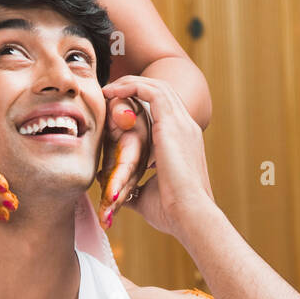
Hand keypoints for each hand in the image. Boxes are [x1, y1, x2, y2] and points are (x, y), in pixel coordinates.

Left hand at [102, 76, 213, 239]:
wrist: (191, 214)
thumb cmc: (173, 213)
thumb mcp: (147, 197)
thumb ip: (133, 189)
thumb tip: (118, 193)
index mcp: (184, 143)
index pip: (165, 113)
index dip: (142, 107)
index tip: (119, 111)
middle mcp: (186, 128)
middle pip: (162, 93)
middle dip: (135, 88)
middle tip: (111, 93)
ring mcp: (181, 123)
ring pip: (156, 86)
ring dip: (131, 83)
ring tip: (109, 90)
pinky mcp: (171, 122)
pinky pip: (150, 91)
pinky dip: (131, 86)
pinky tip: (112, 93)